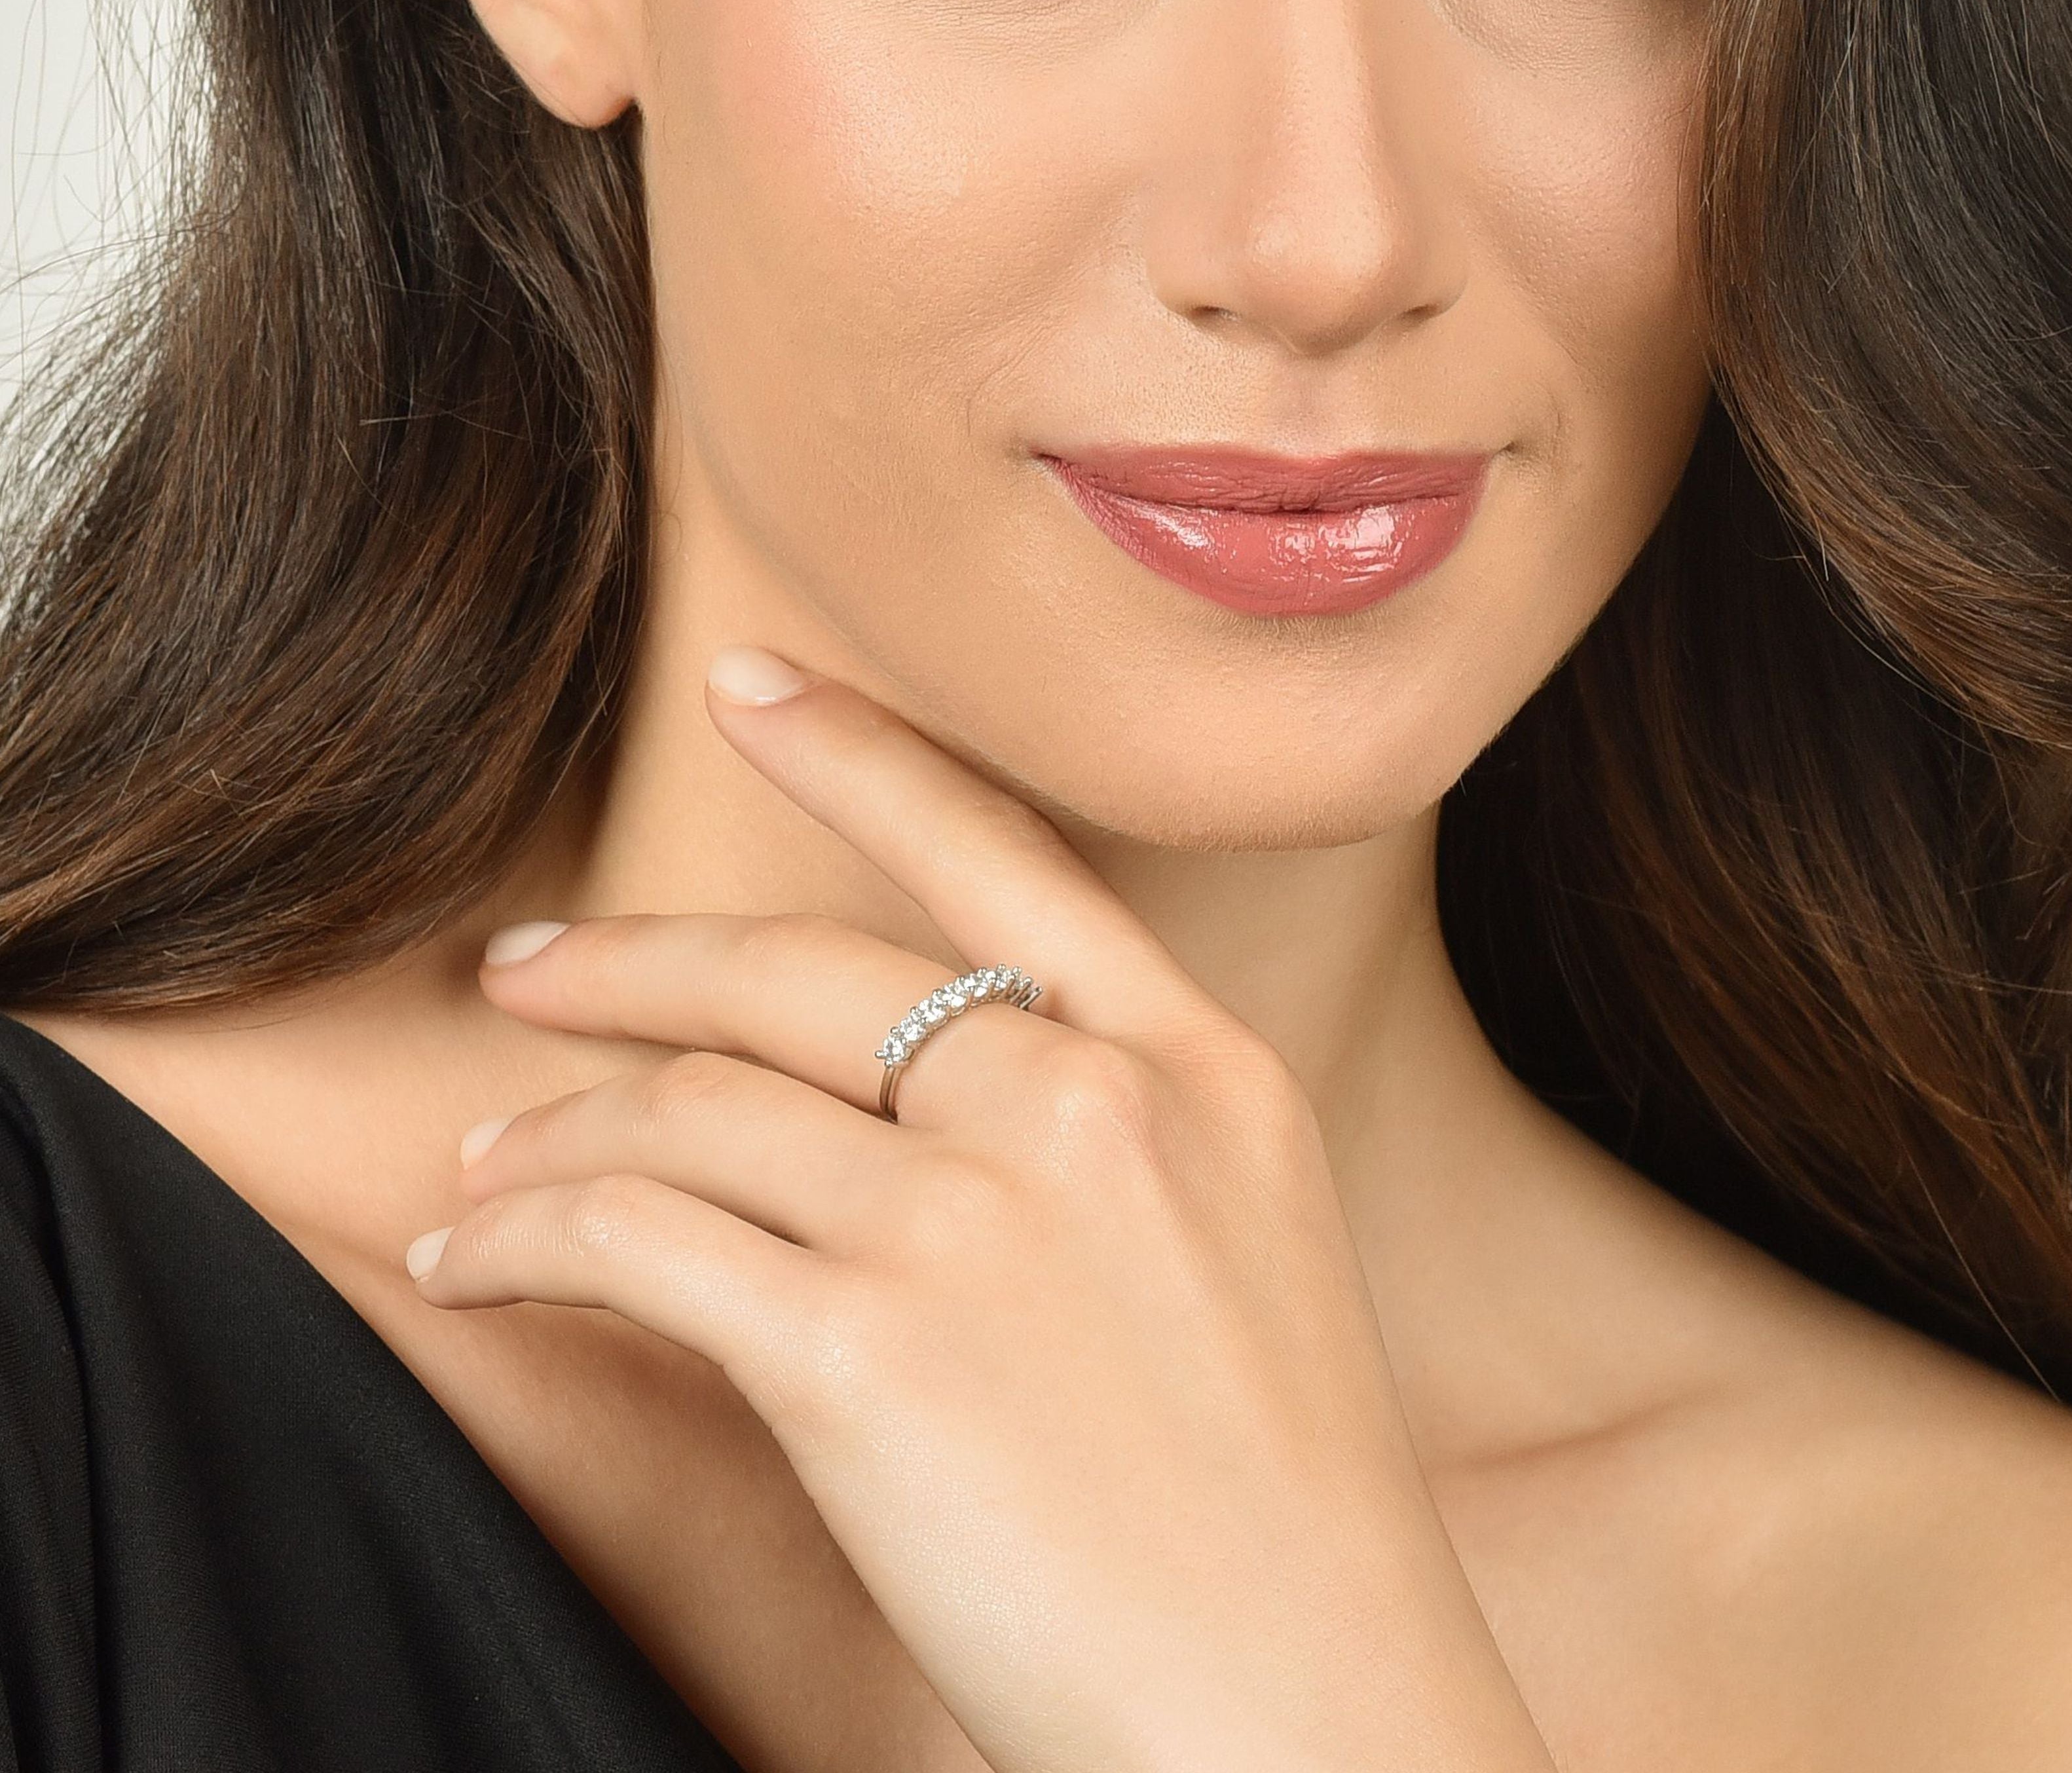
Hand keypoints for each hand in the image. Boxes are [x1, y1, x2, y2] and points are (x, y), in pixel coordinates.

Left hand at [409, 653, 1555, 1772]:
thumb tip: (894, 1101)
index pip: (1004, 853)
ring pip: (695, 1106)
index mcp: (1199, 1067)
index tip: (752, 685)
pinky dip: (530, 1231)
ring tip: (491, 1163)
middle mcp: (1087, 1102)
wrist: (1306, 1710)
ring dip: (556, 1131)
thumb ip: (1099, 1134)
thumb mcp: (1241, 1250)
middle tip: (529, 969)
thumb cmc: (1275, 1516)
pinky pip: (638, 1237)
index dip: (861, 751)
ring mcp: (975, 1217)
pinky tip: (481, 1252)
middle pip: (804, 968)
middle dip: (634, 959)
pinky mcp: (864, 1349)